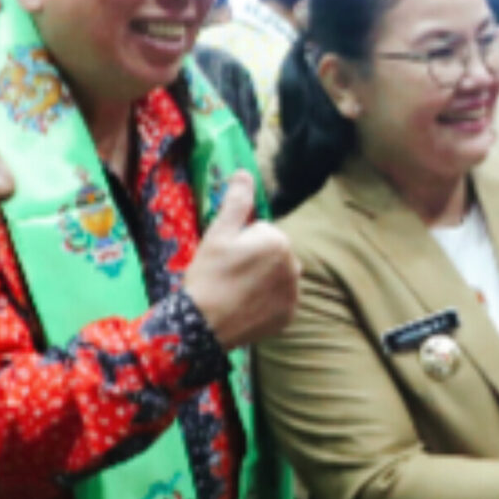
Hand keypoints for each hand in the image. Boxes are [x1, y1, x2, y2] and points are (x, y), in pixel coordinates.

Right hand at [181, 174, 300, 349]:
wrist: (204, 325)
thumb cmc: (209, 275)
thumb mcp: (218, 234)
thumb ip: (237, 202)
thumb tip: (245, 173)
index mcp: (279, 241)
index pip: (262, 232)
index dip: (241, 242)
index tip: (226, 257)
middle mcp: (294, 265)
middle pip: (273, 253)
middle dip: (255, 259)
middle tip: (229, 274)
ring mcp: (294, 293)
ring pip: (277, 276)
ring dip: (262, 279)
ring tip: (236, 291)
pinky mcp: (290, 315)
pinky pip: (279, 300)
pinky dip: (267, 302)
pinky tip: (246, 307)